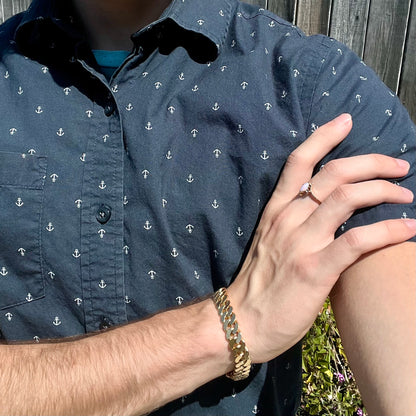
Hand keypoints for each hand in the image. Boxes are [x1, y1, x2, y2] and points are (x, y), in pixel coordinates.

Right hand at [228, 113, 415, 362]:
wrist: (241, 321)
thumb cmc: (258, 284)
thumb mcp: (269, 243)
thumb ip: (294, 224)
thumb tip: (326, 213)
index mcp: (276, 211)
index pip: (299, 162)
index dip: (323, 136)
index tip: (346, 121)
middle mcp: (289, 219)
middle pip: (334, 173)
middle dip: (372, 162)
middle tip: (398, 167)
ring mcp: (302, 242)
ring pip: (348, 198)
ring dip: (385, 191)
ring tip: (407, 195)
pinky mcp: (316, 269)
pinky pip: (358, 240)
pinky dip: (389, 230)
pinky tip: (409, 228)